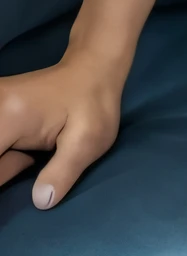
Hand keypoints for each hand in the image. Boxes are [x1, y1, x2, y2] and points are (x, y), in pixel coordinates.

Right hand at [0, 51, 123, 209]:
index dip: (5, 174)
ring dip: (5, 163)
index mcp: (7, 115)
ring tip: (31, 152)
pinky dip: (5, 154)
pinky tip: (25, 148)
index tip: (25, 169)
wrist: (92, 68)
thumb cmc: (93, 103)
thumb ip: (62, 172)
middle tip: (29, 160)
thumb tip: (40, 202)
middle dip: (5, 169)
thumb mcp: (88, 140)